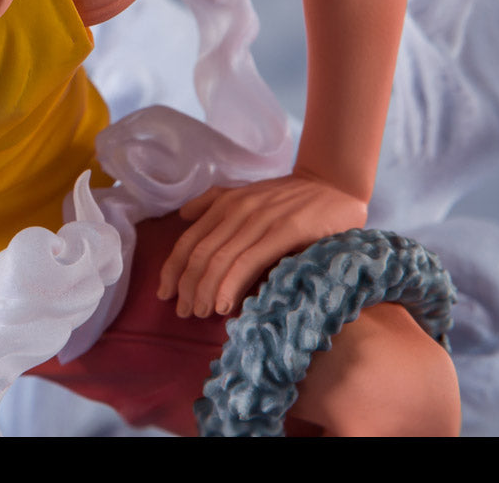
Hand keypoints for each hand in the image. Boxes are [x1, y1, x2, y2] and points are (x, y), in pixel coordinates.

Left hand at [157, 174, 367, 317]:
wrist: (334, 184)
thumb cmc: (290, 197)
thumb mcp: (248, 194)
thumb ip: (216, 203)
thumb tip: (183, 216)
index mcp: (224, 203)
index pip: (188, 241)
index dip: (172, 270)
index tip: (164, 294)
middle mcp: (236, 209)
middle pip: (199, 254)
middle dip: (187, 286)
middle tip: (183, 312)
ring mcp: (259, 219)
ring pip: (220, 259)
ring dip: (205, 290)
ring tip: (200, 313)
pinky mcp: (284, 231)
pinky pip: (248, 261)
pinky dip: (231, 285)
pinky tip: (223, 306)